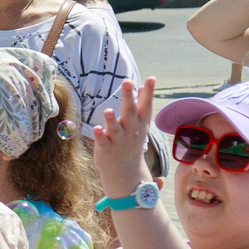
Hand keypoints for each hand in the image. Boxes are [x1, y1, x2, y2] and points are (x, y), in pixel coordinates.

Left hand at [87, 76, 159, 196]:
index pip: (145, 105)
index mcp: (140, 123)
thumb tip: (142, 85)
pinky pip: (103, 142)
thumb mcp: (140, 125)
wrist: (126, 171)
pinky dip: (100, 136)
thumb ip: (141, 105)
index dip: (149, 92)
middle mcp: (131, 130)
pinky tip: (96, 129)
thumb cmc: (131, 141)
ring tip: (108, 110)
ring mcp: (118, 140)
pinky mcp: (106, 149)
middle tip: (127, 82)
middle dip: (128, 97)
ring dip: (111, 120)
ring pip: (115, 129)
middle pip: (129, 112)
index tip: (151, 78)